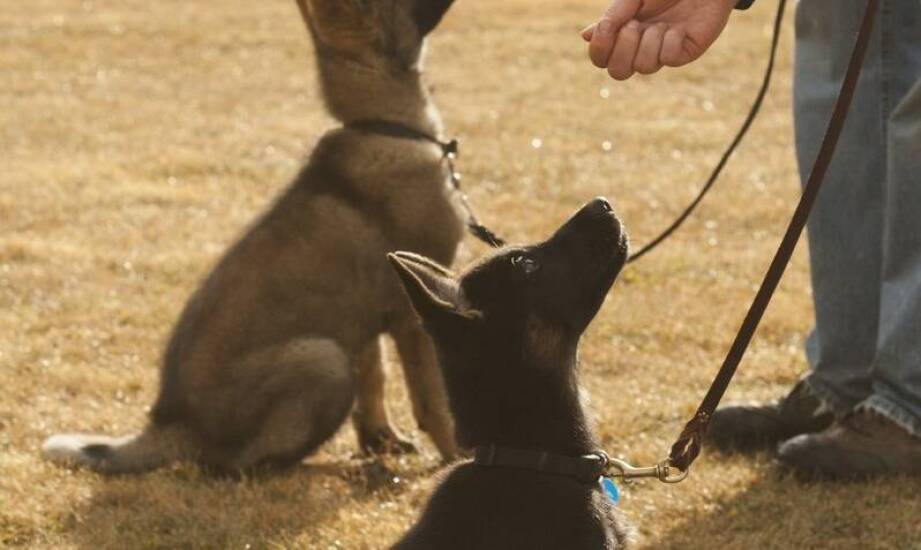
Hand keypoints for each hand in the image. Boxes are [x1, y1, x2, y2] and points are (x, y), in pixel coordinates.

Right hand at [583, 0, 736, 79]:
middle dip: (624, 47)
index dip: (599, 50)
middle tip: (636, 25)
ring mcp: (662, 53)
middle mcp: (640, 49)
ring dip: (650, 39)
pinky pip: (668, 58)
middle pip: (617, 73)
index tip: (607, 27)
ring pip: (644, 67)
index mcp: (624, 35)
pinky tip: (679, 28)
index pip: (601, 60)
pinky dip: (670, 40)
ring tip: (663, 23)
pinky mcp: (685, 53)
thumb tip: (585, 36)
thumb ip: (611, 17)